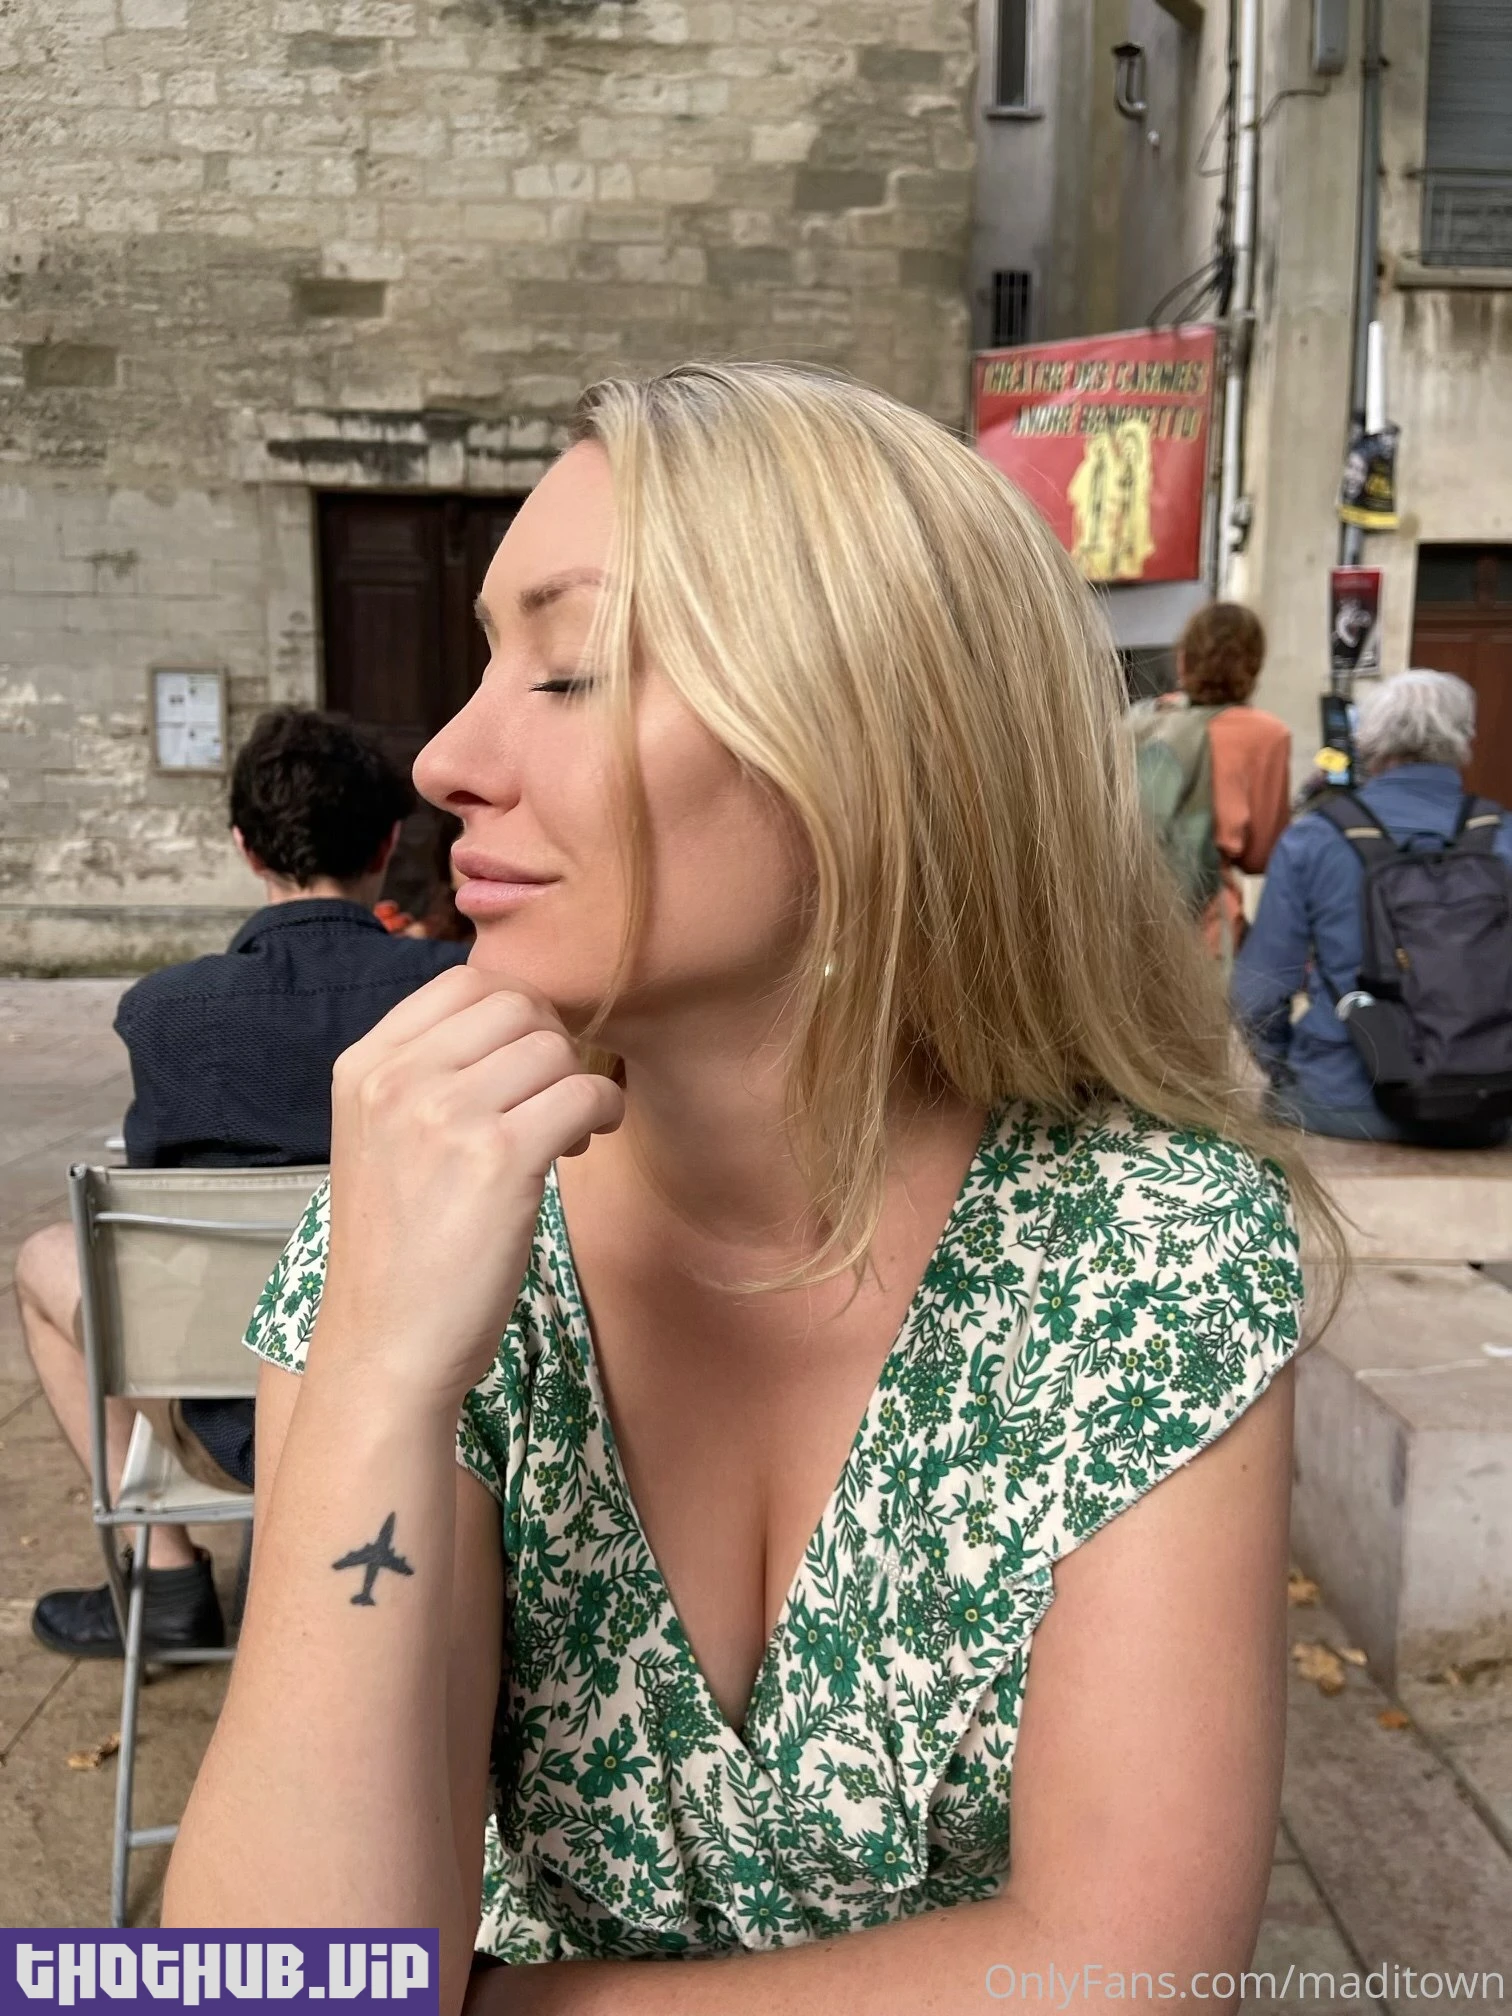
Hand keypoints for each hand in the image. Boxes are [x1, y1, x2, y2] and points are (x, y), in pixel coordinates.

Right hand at [313, 966, 623, 1407]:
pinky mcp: (499, 1159)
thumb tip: (519, 1023)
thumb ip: (427, 1075)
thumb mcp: (380, 1138)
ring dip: (576, 1084)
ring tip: (562, 1135)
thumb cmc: (397, 1252)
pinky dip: (602, 1112)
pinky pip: (583, 1094)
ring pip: (554, 1049)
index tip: (525, 1063)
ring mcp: (445, 1114)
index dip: (515, 1013)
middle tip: (549, 1100)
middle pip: (515, 1005)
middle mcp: (397, 1079)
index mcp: (363, 1065)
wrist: (385, 1346)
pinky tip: (583, 1145)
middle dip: (550, 1045)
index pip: (462, 981)